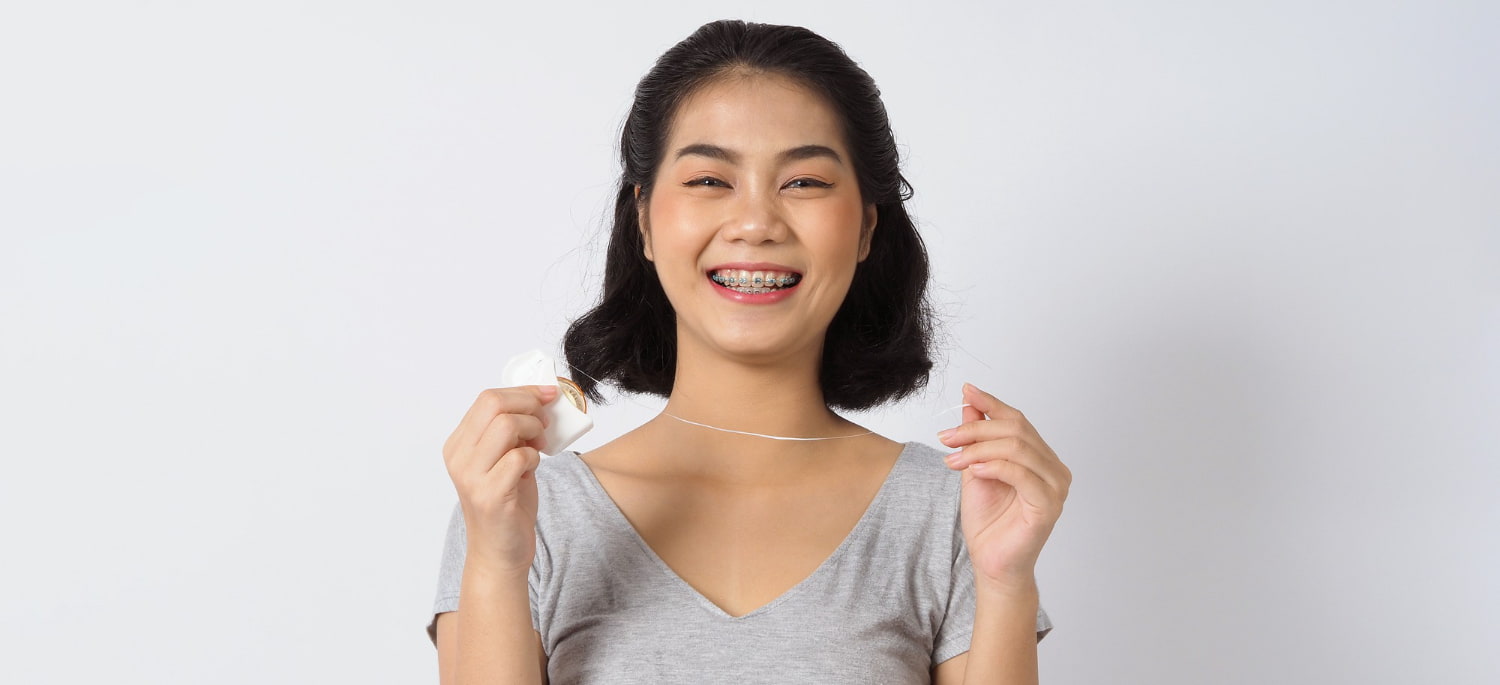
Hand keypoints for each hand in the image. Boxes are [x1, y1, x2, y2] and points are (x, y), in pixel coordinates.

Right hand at [442, 385, 556, 575]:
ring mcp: (471, 477)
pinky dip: (533, 457)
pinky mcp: (490, 495)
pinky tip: (532, 469)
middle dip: (529, 405)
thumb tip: (539, 399)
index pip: (487, 399)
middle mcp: (459, 458)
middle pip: (494, 404)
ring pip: (506, 425)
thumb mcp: (503, 460)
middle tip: (544, 423)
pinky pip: (519, 457)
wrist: (499, 552)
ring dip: (533, 430)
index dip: (522, 392)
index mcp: (458, 445)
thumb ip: (511, 433)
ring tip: (538, 447)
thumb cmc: (507, 504)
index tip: (547, 394)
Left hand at [937, 383, 1070, 591]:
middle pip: (1016, 430)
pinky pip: (1020, 473)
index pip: (1018, 420)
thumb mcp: (974, 469)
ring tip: (953, 458)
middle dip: (976, 429)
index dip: (992, 403)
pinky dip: (993, 466)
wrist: (991, 562)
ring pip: (1016, 448)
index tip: (966, 390)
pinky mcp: (1048, 505)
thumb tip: (970, 402)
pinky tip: (972, 470)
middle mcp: (1054, 469)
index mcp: (1041, 458)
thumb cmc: (988, 521)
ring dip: (978, 449)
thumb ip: (976, 438)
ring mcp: (1055, 487)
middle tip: (947, 437)